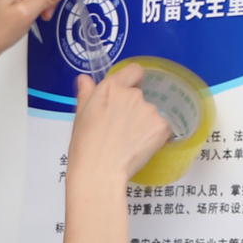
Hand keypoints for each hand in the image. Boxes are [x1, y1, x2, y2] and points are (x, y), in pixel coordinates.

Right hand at [68, 64, 174, 178]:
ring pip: (151, 113)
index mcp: (111, 88)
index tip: (127, 94)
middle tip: (121, 129)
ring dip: (144, 123)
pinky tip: (140, 147)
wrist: (99, 172)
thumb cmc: (85, 146)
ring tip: (128, 142)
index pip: (134, 70)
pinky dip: (154, 136)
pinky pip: (162, 127)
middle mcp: (133, 94)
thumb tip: (85, 79)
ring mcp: (149, 110)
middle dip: (134, 108)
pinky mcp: (161, 126)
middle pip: (140, 95)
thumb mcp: (80, 116)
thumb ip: (86, 93)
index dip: (132, 81)